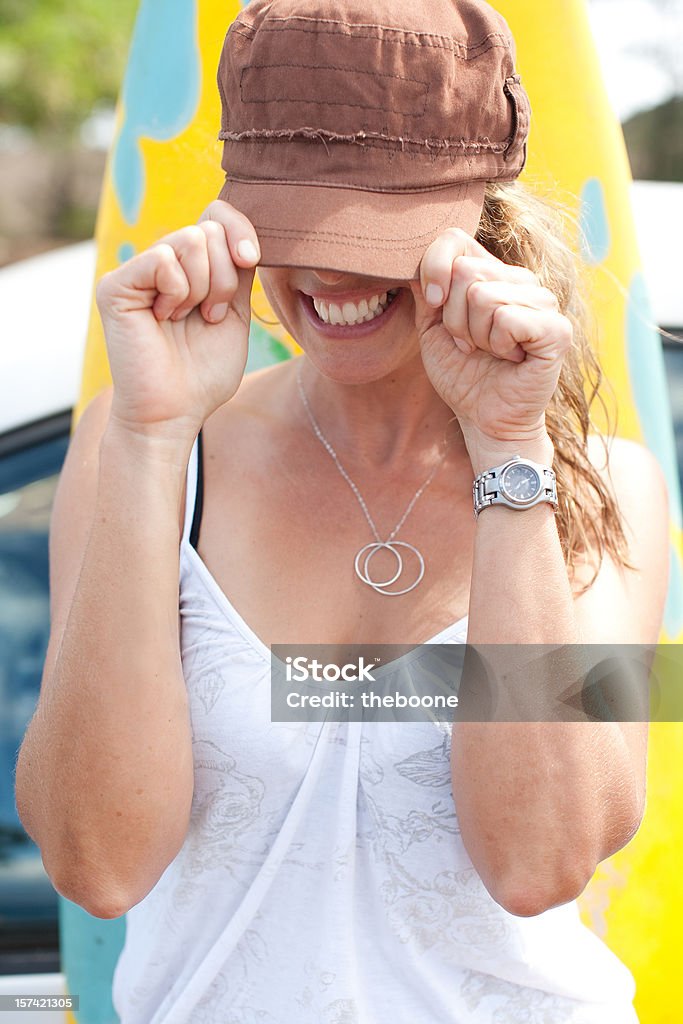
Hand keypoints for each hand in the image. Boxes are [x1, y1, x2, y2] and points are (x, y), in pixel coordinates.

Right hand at [96, 200, 260, 441]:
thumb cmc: (203, 373)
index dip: (240, 230)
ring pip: (190, 239)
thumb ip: (237, 271)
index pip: (216, 215)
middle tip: (208, 315)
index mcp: (190, 268)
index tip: (251, 260)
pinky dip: (177, 292)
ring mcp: (137, 271)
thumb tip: (240, 233)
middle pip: (208, 229)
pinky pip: (163, 259)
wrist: (174, 412)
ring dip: (203, 287)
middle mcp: (162, 263)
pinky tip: (163, 318)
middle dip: (224, 277)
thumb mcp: (235, 315)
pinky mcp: (116, 285)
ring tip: (187, 319)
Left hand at [411, 227, 571, 456]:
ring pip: (483, 295)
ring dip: (475, 335)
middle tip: (470, 343)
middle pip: (465, 271)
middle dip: (453, 317)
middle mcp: (521, 280)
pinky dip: (498, 345)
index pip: (455, 239)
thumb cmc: (461, 373)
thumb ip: (426, 288)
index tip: (434, 306)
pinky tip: (510, 358)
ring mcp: (543, 301)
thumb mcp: (430, 326)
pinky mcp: (557, 328)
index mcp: (492, 273)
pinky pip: (507, 318)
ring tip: (490, 352)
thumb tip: (413, 254)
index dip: (434, 271)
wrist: (484, 418)